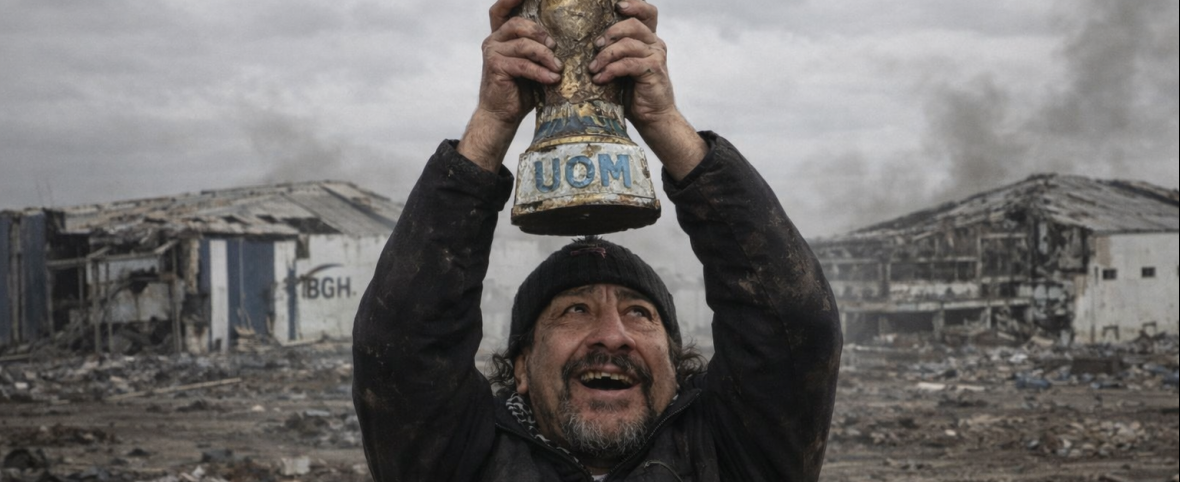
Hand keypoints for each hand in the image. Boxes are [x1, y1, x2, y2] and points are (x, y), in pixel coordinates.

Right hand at [459, 0, 562, 170]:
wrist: (502, 115)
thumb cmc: (520, 90)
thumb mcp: (531, 64)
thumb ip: (538, 49)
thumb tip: (563, 40)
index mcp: (501, 36)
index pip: (501, 10)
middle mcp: (493, 40)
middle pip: (518, 23)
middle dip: (541, 33)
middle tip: (555, 47)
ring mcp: (492, 52)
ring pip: (524, 44)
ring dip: (546, 56)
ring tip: (558, 68)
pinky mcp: (495, 67)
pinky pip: (524, 64)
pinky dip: (541, 71)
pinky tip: (552, 78)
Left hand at [588, 0, 704, 179]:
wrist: (653, 117)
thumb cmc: (635, 93)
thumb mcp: (624, 67)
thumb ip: (616, 51)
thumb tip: (591, 43)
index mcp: (649, 39)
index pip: (648, 12)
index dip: (634, 5)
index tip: (616, 5)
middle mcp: (656, 44)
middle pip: (633, 25)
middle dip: (610, 33)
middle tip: (595, 47)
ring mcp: (656, 56)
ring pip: (627, 44)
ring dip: (605, 56)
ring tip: (593, 69)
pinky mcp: (653, 70)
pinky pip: (627, 64)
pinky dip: (610, 70)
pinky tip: (600, 79)